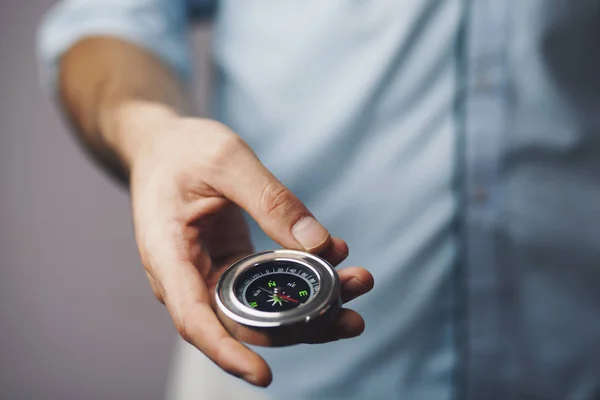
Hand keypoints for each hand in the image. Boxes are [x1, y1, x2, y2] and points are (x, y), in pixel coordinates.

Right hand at [123, 108, 373, 386]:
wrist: (164, 148)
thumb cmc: (182, 151)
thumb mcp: (226, 160)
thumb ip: (270, 200)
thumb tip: (317, 245)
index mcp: (169, 256)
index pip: (194, 319)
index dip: (227, 352)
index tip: (264, 375)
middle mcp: (189, 277)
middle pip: (243, 322)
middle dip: (302, 321)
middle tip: (353, 305)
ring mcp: (211, 274)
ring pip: (263, 308)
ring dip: (314, 302)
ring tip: (360, 282)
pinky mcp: (232, 265)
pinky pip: (270, 283)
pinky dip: (304, 274)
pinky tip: (337, 255)